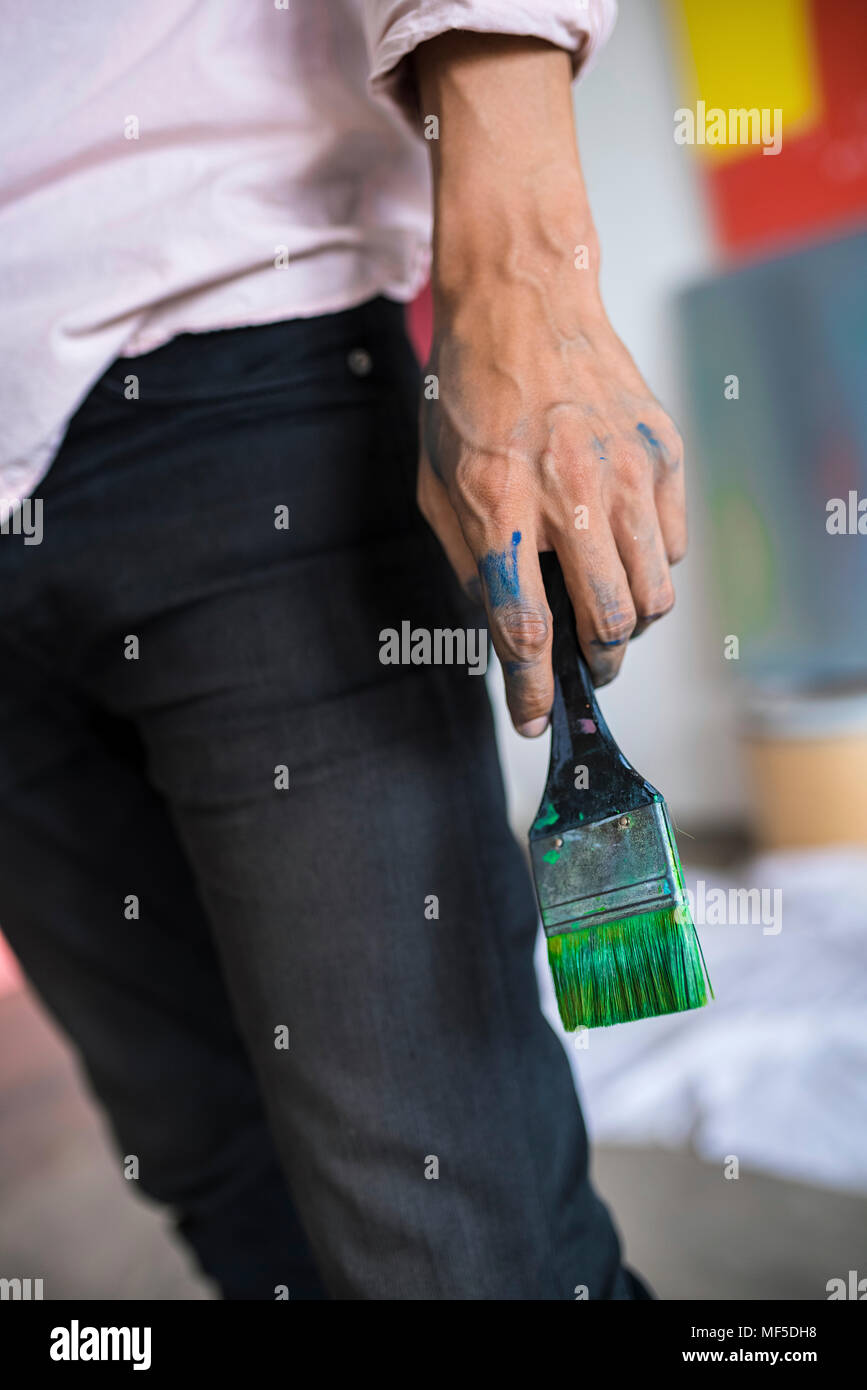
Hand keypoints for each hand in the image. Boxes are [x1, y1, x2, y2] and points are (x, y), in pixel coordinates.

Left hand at [414, 34, 685, 735]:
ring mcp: (627, 470)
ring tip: (604, 606)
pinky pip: (674, 547)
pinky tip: (619, 546)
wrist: (521, 299)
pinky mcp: (663, 453)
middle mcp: (571, 492)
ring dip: (629, 623)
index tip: (535, 720)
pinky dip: (651, 566)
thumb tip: (507, 637)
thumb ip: (471, 564)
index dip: (532, 693)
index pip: (527, 631)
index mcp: (499, 503)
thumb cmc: (468, 394)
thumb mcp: (438, 485)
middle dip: (596, 664)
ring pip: (655, 596)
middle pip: (610, 625)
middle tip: (584, 663)